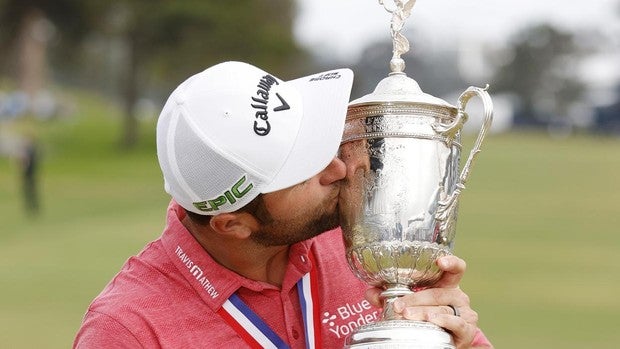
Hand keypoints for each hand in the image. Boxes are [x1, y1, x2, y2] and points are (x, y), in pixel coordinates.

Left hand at [365, 255, 479, 348]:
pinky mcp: (467, 330)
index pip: (456, 269)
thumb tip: (370, 293)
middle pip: (438, 293)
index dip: (451, 262)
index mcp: (447, 285)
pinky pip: (456, 323)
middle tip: (398, 305)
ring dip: (423, 311)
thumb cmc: (426, 317)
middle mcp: (458, 297)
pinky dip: (443, 321)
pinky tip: (432, 320)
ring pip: (443, 308)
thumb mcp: (411, 304)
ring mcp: (465, 313)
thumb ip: (390, 296)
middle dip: (415, 298)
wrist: (442, 342)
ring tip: (407, 314)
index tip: (440, 261)